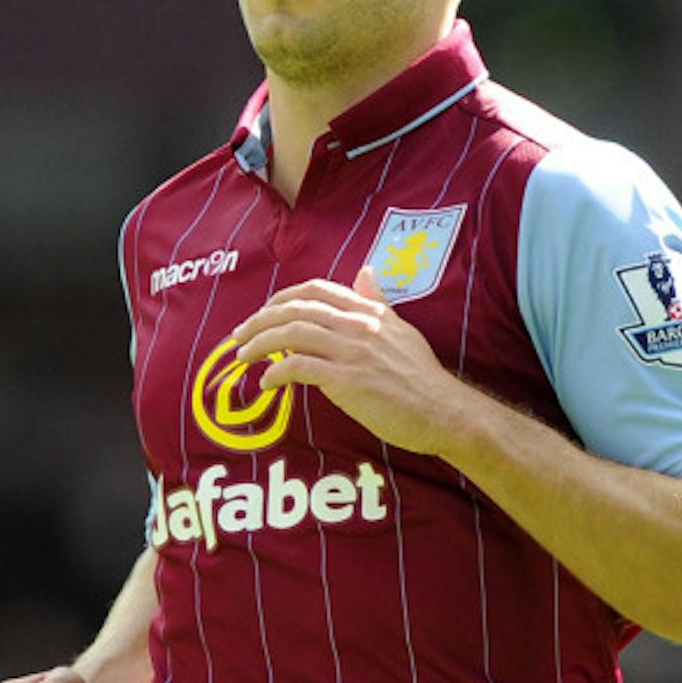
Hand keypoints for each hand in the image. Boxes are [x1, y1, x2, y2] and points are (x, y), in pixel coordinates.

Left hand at [231, 267, 461, 453]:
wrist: (443, 410)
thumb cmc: (422, 378)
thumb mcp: (402, 329)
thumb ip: (379, 301)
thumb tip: (366, 272)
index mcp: (369, 311)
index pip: (316, 291)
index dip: (282, 297)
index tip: (264, 312)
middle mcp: (358, 324)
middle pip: (295, 310)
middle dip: (260, 321)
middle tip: (239, 336)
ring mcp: (352, 351)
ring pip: (291, 335)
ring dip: (259, 344)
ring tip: (242, 357)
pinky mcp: (347, 380)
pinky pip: (299, 368)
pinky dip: (276, 372)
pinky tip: (266, 383)